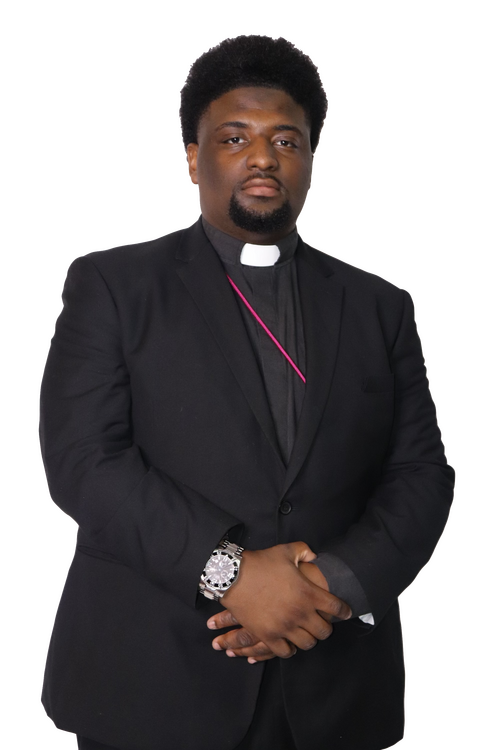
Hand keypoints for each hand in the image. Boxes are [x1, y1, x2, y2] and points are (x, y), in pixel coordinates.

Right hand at [208, 556, 349, 662]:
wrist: (233, 576)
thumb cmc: (261, 562)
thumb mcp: (286, 551)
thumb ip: (305, 551)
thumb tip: (315, 557)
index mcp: (308, 593)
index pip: (336, 608)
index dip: (344, 611)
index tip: (346, 612)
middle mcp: (300, 613)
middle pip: (324, 631)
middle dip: (326, 628)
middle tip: (323, 623)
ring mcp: (284, 626)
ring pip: (307, 643)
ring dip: (309, 639)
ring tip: (307, 633)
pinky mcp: (268, 635)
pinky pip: (286, 652)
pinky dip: (290, 649)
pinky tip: (290, 643)